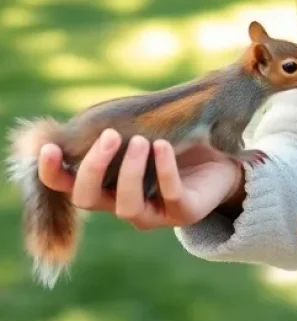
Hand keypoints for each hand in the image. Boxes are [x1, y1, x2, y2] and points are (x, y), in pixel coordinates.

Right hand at [37, 128, 244, 230]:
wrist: (222, 161)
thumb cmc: (176, 144)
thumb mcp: (142, 131)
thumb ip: (115, 127)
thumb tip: (83, 108)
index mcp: (105, 185)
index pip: (66, 187)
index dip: (52, 173)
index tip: (49, 148)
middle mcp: (121, 203)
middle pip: (87, 199)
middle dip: (93, 169)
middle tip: (109, 136)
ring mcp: (152, 213)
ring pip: (125, 205)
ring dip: (129, 172)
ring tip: (142, 140)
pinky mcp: (184, 211)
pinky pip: (169, 194)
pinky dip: (164, 169)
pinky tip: (164, 146)